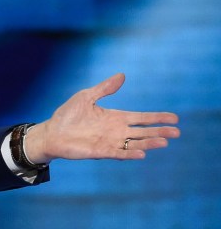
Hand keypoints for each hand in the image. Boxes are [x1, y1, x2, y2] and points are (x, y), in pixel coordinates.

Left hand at [23, 73, 179, 162]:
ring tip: (164, 142)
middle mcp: (116, 131)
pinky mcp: (99, 152)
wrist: (50, 133)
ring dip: (149, 143)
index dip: (157, 118)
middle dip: (159, 131)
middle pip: (143, 132)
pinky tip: (141, 153)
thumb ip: (105, 88)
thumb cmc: (67, 115)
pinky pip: (118, 153)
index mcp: (115, 117)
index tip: (174, 118)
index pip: (141, 118)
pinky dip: (129, 153)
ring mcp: (109, 142)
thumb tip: (122, 75)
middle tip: (177, 132)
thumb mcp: (86, 96)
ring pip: (134, 143)